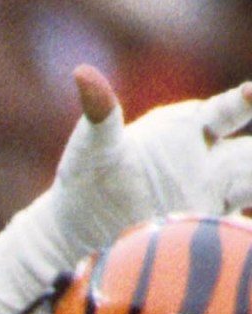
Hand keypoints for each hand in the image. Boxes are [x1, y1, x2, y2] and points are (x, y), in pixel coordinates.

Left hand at [47, 67, 251, 265]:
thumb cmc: (86, 184)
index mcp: (189, 129)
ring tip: (249, 214)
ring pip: (251, 188)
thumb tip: (81, 72)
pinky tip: (246, 241)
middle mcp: (209, 161)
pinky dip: (245, 235)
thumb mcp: (91, 151)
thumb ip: (100, 115)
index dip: (243, 101)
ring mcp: (211, 198)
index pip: (227, 111)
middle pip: (250, 155)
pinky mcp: (206, 234)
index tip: (251, 94)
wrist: (80, 238)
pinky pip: (238, 233)